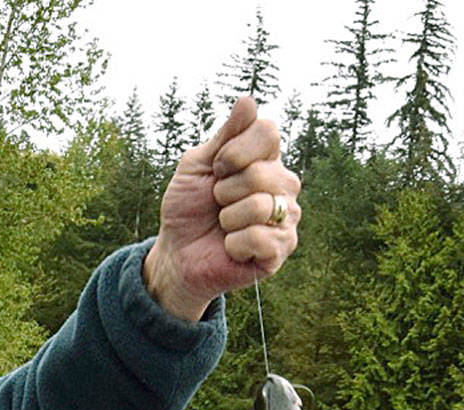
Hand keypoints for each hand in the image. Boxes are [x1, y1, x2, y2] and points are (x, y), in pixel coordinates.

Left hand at [143, 95, 300, 320]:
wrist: (177, 254)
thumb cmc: (188, 209)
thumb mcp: (198, 165)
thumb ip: (224, 135)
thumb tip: (248, 100)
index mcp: (267, 159)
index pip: (268, 132)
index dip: (232, 151)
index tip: (216, 170)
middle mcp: (284, 185)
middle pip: (261, 171)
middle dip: (225, 190)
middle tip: (218, 204)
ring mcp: (286, 218)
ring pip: (261, 205)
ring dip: (228, 218)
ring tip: (224, 225)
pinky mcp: (280, 251)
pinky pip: (261, 238)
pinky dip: (234, 244)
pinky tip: (231, 248)